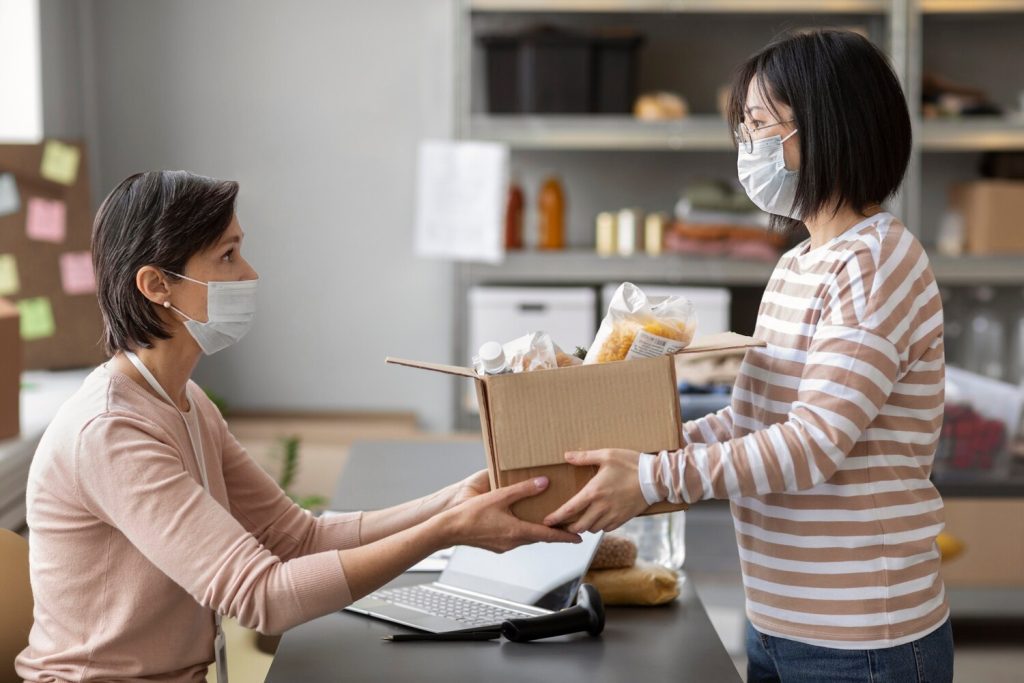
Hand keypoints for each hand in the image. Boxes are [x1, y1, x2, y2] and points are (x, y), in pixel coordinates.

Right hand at [441, 476, 581, 552]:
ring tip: (546, 520)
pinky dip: (523, 531)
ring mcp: (504, 546)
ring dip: (537, 531)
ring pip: (527, 538)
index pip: (548, 536)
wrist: (449, 530)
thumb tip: (544, 482)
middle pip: (539, 537)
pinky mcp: (495, 545)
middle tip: (566, 526)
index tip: (579, 538)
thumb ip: (523, 489)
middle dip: (553, 532)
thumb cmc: (471, 514)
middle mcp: (513, 542)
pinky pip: (515, 538)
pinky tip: (519, 521)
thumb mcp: (499, 497)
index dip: (565, 537)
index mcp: (517, 532)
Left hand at [543, 449, 649, 532]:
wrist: (655, 479)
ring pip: (592, 529)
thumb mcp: (607, 455)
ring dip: (585, 526)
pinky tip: (598, 518)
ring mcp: (613, 515)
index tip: (547, 522)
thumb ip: (585, 457)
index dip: (556, 518)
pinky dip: (599, 526)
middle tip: (564, 523)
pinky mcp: (623, 519)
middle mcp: (601, 507)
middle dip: (569, 527)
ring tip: (581, 519)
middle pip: (579, 526)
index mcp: (594, 492)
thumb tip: (567, 456)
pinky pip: (606, 529)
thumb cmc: (631, 464)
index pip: (569, 509)